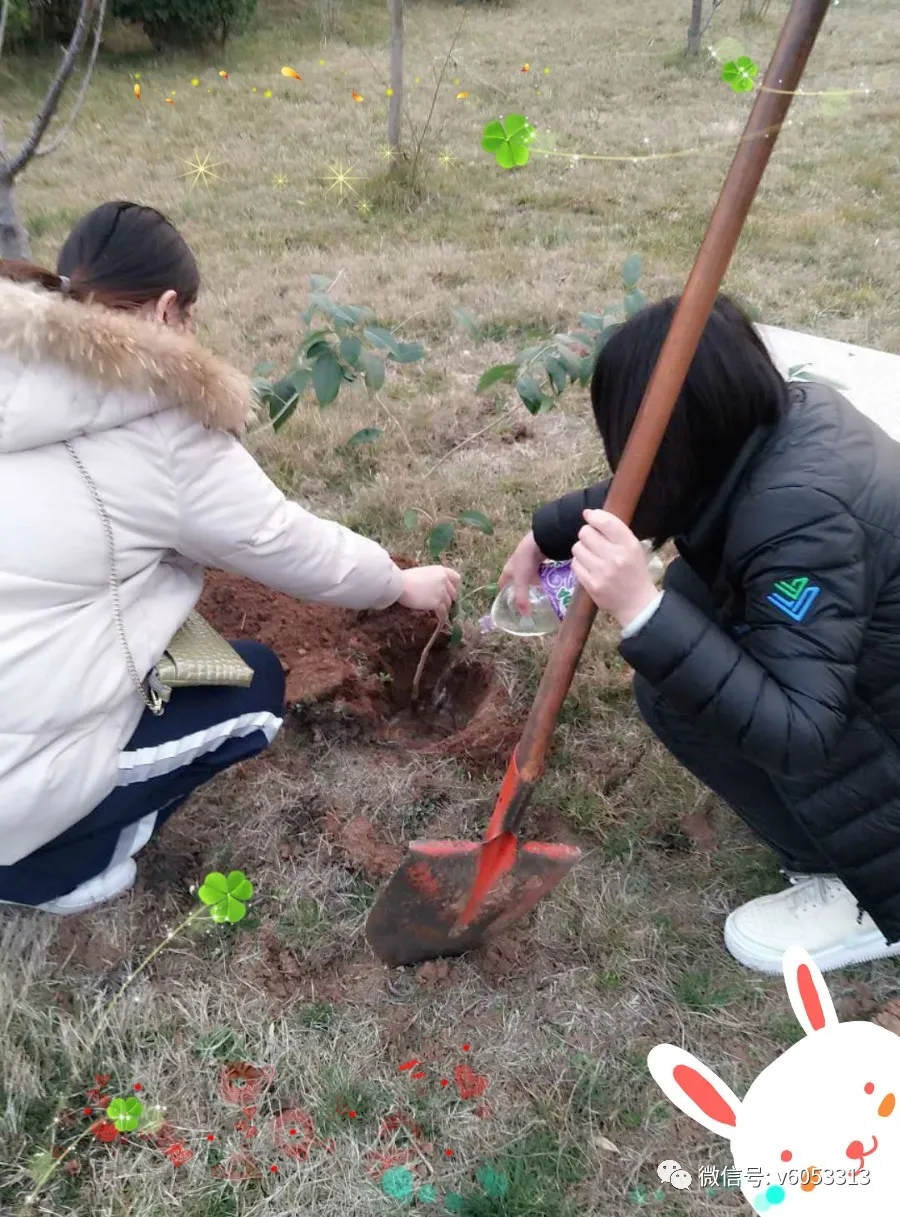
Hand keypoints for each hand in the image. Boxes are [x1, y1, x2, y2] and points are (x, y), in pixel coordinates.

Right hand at [398, 566, 460, 615]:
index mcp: (441, 571)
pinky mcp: (437, 603)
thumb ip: (432, 579)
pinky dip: (441, 616)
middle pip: (453, 593)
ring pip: (448, 603)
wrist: (399, 584)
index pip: (456, 578)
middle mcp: (444, 580)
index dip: (454, 586)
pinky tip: (438, 619)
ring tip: (439, 611)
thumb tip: (432, 587)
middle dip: (448, 598)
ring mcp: (442, 592)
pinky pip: (443, 612)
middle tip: (443, 603)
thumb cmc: (405, 577)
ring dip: (444, 608)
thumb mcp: (423, 573)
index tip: (450, 591)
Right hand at [498, 530, 545, 614]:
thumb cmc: (526, 560)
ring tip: (540, 592)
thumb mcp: (522, 581)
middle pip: (516, 580)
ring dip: (533, 582)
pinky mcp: (538, 558)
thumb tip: (524, 616)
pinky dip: (542, 576)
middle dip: (521, 588)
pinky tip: (548, 581)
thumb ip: (522, 598)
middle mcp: (516, 565)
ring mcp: (527, 561)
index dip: (503, 592)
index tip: (506, 601)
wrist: (539, 541)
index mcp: (508, 570)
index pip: (502, 583)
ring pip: (529, 575)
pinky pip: (539, 570)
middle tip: (528, 599)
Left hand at [571, 509, 657, 626]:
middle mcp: (616, 557)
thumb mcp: (634, 547)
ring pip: (577, 548)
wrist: (637, 604)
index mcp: (629, 545)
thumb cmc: (634, 571)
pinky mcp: (591, 585)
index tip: (590, 515)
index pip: (606, 522)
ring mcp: (602, 572)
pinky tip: (589, 567)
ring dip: (582, 549)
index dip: (594, 516)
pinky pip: (575, 564)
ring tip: (591, 555)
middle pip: (586, 533)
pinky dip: (580, 563)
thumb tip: (589, 513)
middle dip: (587, 534)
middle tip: (593, 541)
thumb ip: (615, 531)